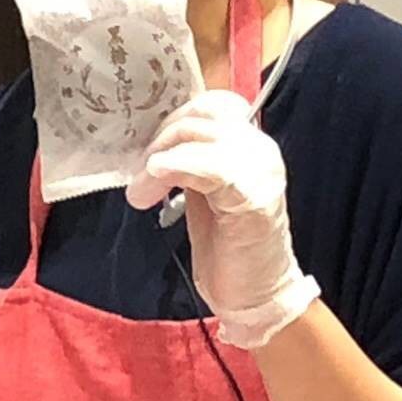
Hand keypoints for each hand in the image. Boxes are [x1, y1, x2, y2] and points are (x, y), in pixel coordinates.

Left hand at [126, 89, 320, 349]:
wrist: (255, 296)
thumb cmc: (228, 248)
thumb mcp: (205, 193)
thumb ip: (191, 161)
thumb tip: (153, 143)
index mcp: (252, 144)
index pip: (212, 104)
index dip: (173, 119)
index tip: (149, 152)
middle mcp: (261, 149)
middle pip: (201, 114)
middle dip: (161, 139)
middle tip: (140, 176)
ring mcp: (260, 170)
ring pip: (199, 135)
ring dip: (158, 159)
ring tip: (141, 194)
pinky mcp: (253, 197)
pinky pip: (207, 166)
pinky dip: (173, 168)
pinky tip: (151, 188)